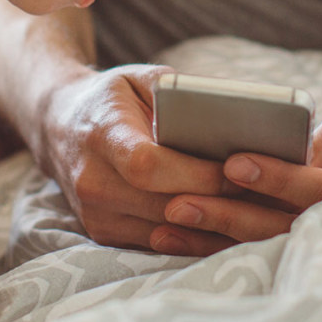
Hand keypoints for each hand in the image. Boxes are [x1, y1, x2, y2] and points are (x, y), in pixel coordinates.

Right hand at [37, 63, 247, 255]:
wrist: (58, 125)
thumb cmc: (113, 97)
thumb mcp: (141, 77)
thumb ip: (178, 92)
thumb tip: (230, 110)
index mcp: (102, 135)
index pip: (148, 165)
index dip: (195, 173)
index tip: (237, 169)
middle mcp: (92, 180)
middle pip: (163, 204)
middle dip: (217, 202)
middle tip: (262, 196)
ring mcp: (95, 214)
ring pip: (165, 230)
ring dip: (212, 225)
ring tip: (254, 211)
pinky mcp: (103, 234)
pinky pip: (157, 243)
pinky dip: (194, 234)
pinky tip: (226, 223)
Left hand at [162, 108, 321, 245]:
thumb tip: (305, 149)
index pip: (319, 191)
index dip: (278, 178)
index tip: (235, 163)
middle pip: (279, 226)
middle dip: (228, 213)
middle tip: (179, 201)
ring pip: (262, 247)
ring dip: (214, 236)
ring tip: (169, 220)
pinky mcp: (304, 263)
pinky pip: (256, 258)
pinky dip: (216, 249)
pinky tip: (179, 240)